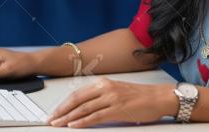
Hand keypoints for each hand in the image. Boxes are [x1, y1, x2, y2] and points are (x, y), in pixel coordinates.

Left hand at [46, 78, 176, 127]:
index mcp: (103, 83)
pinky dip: (82, 122)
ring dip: (67, 118)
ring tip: (58, 124)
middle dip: (61, 111)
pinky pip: (95, 117)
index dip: (63, 104)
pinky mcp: (117, 109)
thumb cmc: (139, 97)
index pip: (77, 94)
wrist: (158, 97)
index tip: (54, 112)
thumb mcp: (116, 92)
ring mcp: (110, 98)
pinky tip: (73, 126)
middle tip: (50, 119)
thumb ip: (101, 98)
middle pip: (76, 100)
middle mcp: (105, 88)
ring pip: (83, 109)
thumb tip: (84, 109)